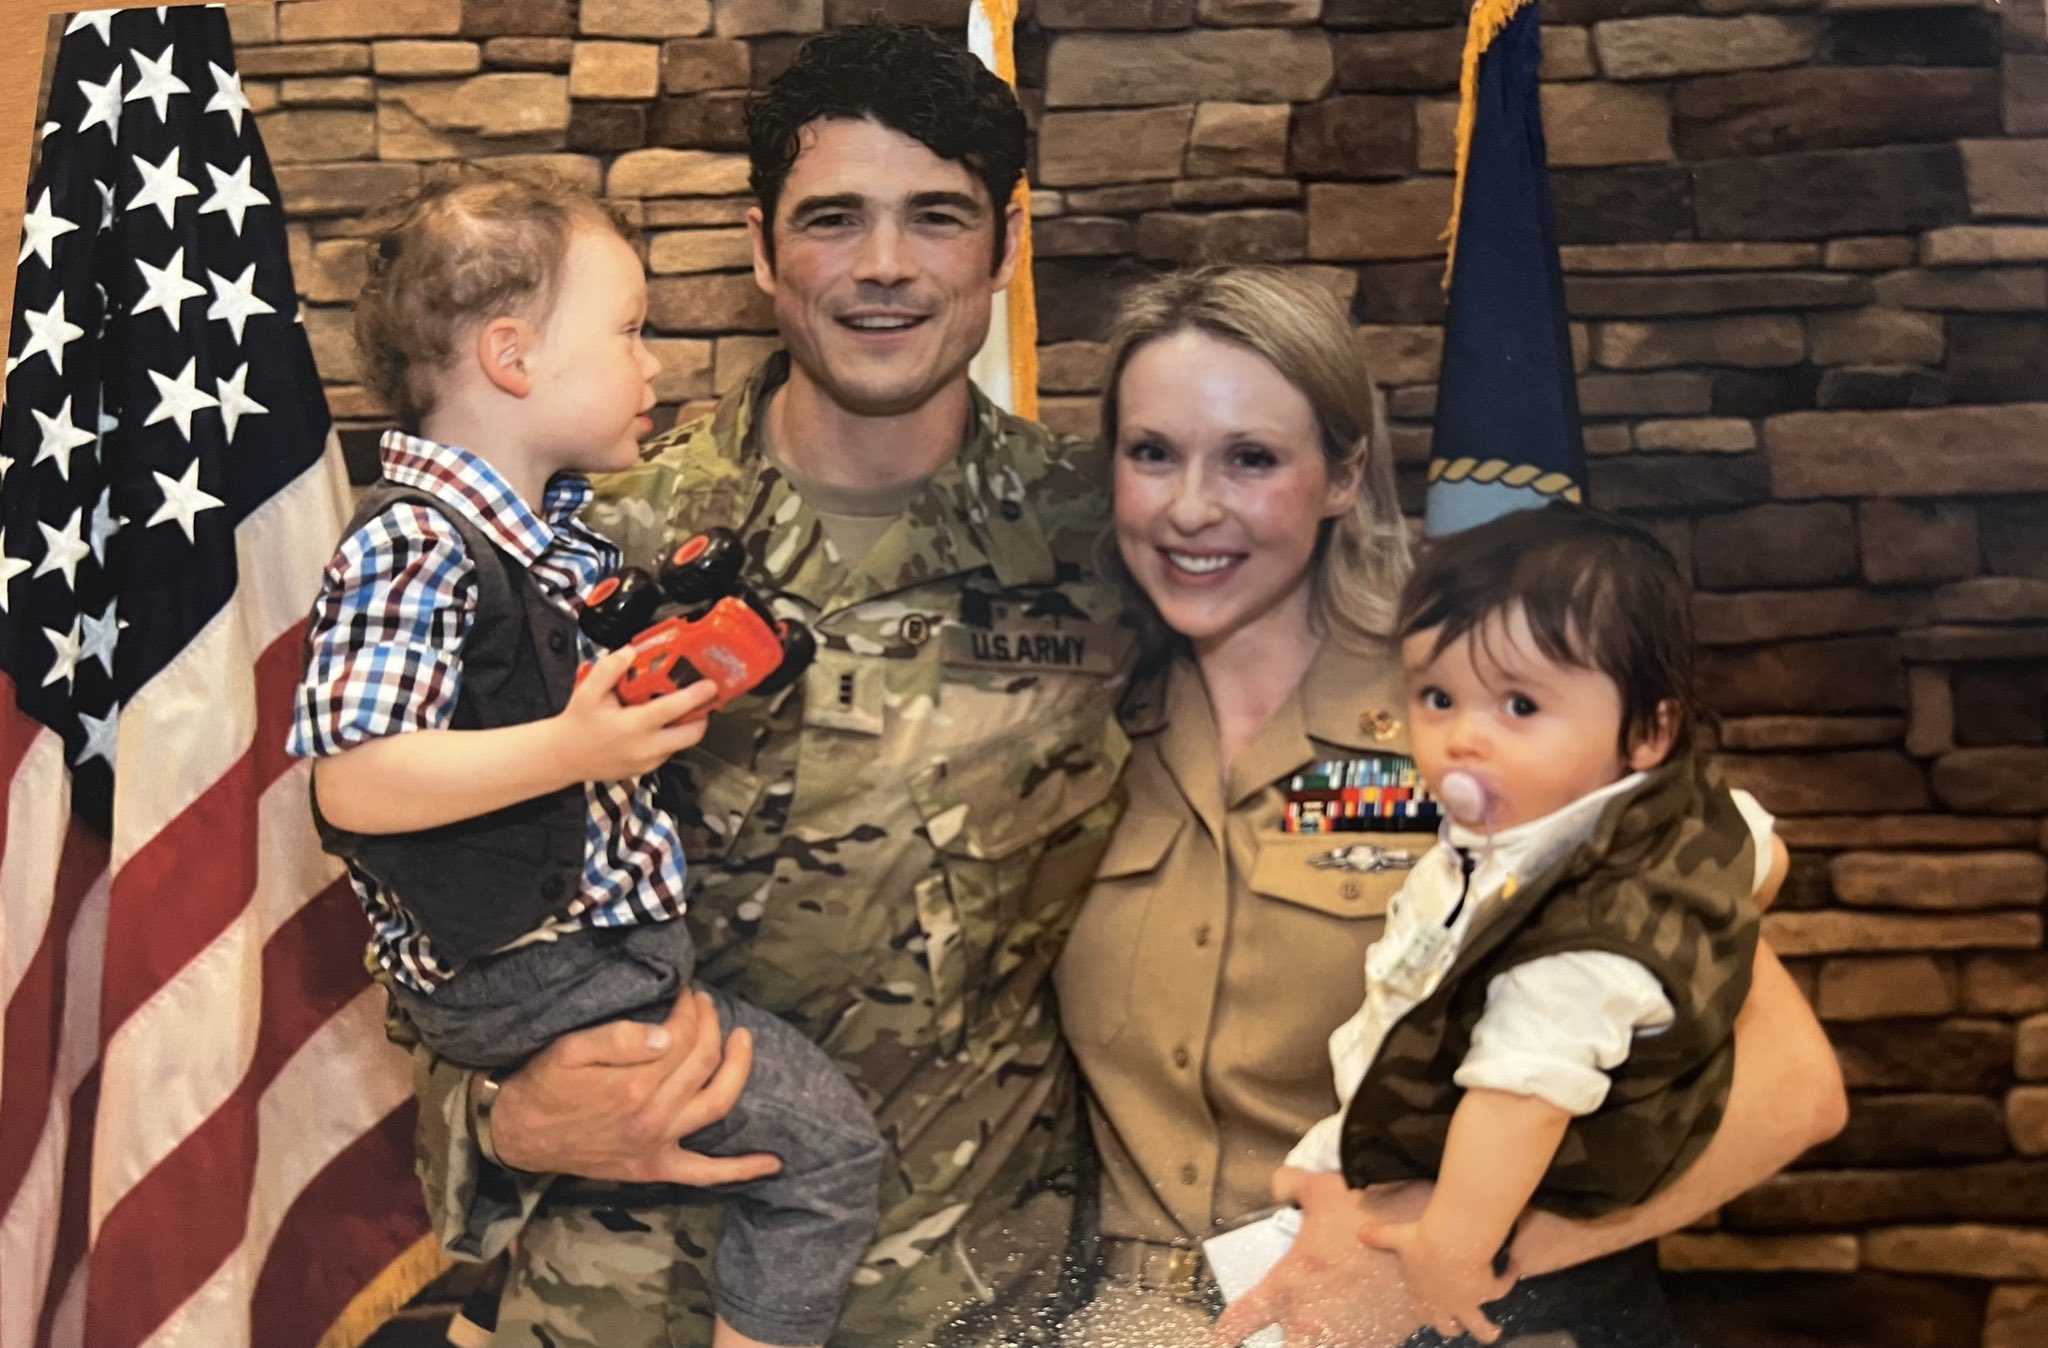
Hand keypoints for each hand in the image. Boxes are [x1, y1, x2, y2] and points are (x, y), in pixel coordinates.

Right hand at [488, 988, 780, 1185]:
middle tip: (705, 1005)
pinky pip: (707, 1174)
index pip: (683, 1037)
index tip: (686, 993)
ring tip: (743, 1040)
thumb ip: (621, 1038)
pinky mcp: (656, 1169)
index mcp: (633, 1085)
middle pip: (704, 1061)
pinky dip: (741, 1169)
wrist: (519, 1135)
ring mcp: (659, 1145)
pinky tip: (773, 1163)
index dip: (690, 1009)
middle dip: (710, 1025)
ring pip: (719, 1103)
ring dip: (739, 1069)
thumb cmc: (543, 1085)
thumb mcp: (571, 1049)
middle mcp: (653, 1117)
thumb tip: (669, 1032)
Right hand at [554, 646, 717, 781]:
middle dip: (702, 716)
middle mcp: (645, 748)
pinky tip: (661, 723)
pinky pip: (669, 752)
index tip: (711, 685)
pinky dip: (672, 737)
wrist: (563, 757)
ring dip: (688, 726)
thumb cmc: (578, 722)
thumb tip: (630, 652)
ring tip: (682, 707)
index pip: (673, 710)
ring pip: (682, 744)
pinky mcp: (646, 771)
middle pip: (691, 734)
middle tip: (702, 698)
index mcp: (633, 726)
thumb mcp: (587, 691)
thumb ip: (609, 669)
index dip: (695, 697)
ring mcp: (648, 762)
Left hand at [1212, 1170, 1418, 1347]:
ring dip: (1319, 1342)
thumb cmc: (1372, 1213)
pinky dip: (1354, 1342)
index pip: (1242, 1319)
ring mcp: (1345, 1338)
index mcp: (1289, 1286)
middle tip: (1286, 1335)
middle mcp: (1311, 1321)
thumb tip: (1278, 1185)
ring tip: (1324, 1331)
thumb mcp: (1324, 1188)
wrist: (1430, 1241)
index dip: (1226, 1333)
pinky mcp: (1377, 1343)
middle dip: (1284, 1344)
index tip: (1219, 1341)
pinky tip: (1358, 1329)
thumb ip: (1292, 1183)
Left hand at [1355, 1215, 1511, 1344]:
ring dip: (1487, 1330)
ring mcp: (1467, 1303)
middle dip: (1455, 1327)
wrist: (1451, 1244)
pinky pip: (1501, 1289)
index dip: (1428, 1314)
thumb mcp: (1398, 1238)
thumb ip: (1381, 1237)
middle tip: (1462, 1325)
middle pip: (1449, 1327)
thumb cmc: (1421, 1242)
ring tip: (1494, 1332)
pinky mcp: (1487, 1293)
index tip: (1434, 1312)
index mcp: (1422, 1295)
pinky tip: (1514, 1268)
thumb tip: (1360, 1232)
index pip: (1423, 1312)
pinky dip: (1508, 1278)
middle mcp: (1445, 1304)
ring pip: (1480, 1327)